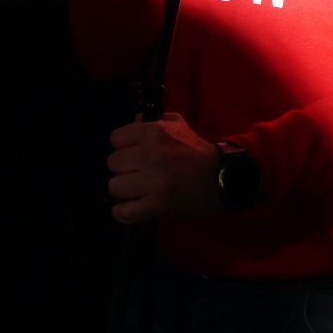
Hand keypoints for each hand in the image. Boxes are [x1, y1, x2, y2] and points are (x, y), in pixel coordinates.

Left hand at [105, 112, 219, 223]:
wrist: (219, 177)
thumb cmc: (195, 151)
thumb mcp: (176, 123)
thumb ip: (151, 120)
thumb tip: (131, 121)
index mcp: (154, 132)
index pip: (115, 138)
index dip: (123, 146)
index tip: (133, 153)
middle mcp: (151, 155)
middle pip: (113, 163)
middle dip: (123, 168)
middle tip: (137, 172)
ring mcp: (153, 182)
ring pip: (114, 186)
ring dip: (124, 190)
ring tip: (136, 190)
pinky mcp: (157, 205)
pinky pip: (124, 211)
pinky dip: (123, 212)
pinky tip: (130, 207)